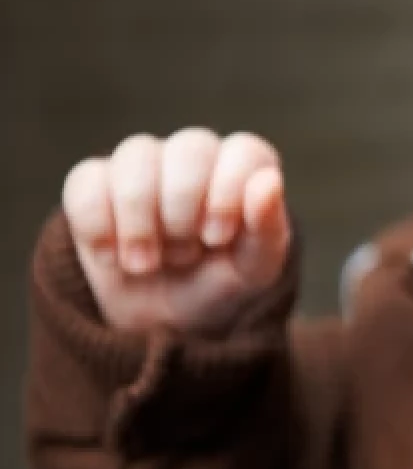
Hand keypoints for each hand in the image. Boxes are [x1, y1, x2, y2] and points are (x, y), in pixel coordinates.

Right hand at [61, 129, 290, 333]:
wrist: (165, 320)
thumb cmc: (221, 284)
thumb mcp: (254, 271)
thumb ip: (268, 229)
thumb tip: (270, 180)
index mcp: (244, 168)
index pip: (243, 151)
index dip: (228, 194)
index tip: (217, 238)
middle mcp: (196, 156)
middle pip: (189, 148)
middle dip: (183, 211)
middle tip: (183, 255)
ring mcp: (144, 165)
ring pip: (135, 156)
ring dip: (139, 220)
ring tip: (145, 264)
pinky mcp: (95, 184)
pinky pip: (86, 182)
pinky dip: (97, 227)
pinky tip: (113, 257)